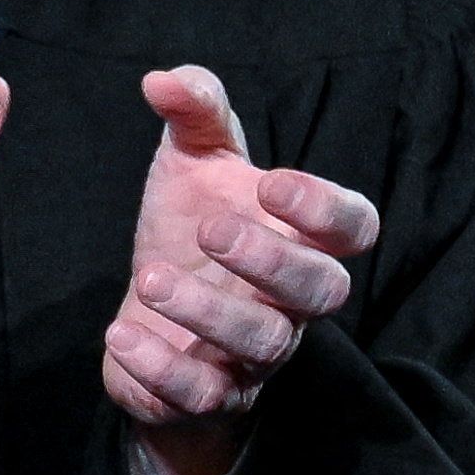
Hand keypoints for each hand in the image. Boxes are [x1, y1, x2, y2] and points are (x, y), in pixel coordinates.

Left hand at [98, 67, 382, 474]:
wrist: (150, 314)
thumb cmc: (190, 228)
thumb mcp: (191, 161)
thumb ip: (193, 112)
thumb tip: (161, 78)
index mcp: (303, 238)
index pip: (355, 227)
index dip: (325, 209)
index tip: (272, 183)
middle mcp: (292, 302)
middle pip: (323, 292)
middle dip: (272, 262)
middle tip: (210, 230)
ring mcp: (254, 355)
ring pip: (260, 345)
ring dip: (207, 312)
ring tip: (150, 278)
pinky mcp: (207, 395)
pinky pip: (200, 394)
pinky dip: (160, 369)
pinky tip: (119, 335)